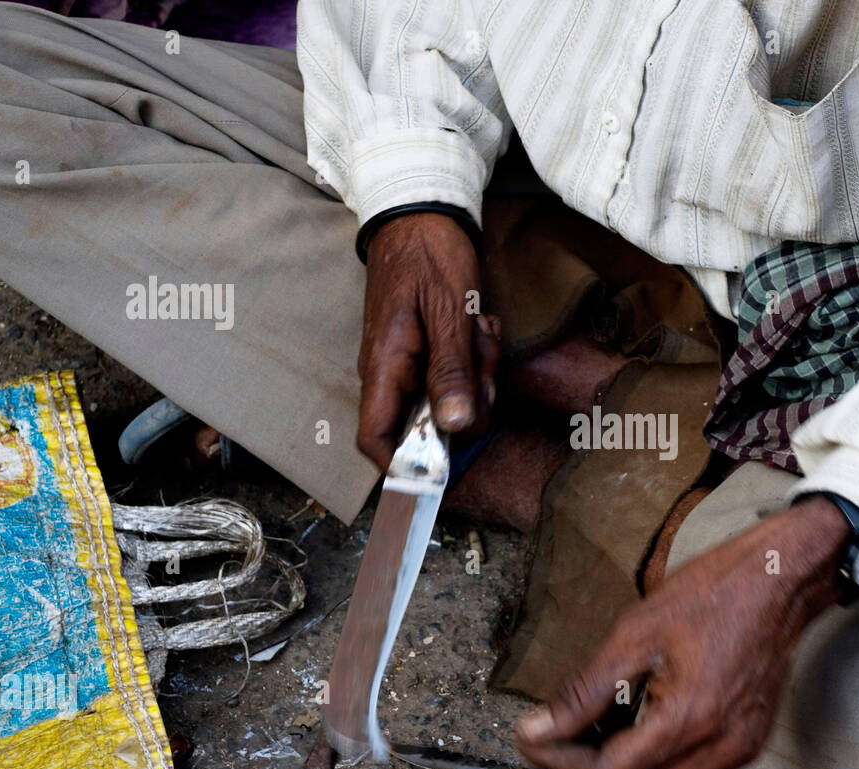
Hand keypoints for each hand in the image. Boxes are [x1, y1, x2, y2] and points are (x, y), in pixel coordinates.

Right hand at [358, 212, 500, 469]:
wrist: (423, 212)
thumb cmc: (429, 256)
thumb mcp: (448, 313)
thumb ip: (451, 371)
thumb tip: (453, 425)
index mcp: (384, 366)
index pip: (376, 439)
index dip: (406, 464)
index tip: (446, 466)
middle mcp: (391, 373)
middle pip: (429, 427)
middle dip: (469, 405)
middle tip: (483, 360)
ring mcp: (410, 364)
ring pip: (451, 401)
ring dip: (478, 374)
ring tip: (480, 331)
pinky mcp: (429, 353)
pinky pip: (458, 375)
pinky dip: (477, 358)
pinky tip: (479, 325)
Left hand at [515, 496, 850, 768]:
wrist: (780, 580)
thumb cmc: (717, 591)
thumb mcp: (635, 632)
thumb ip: (585, 690)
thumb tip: (542, 727)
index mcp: (692, 718)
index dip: (562, 759)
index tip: (534, 734)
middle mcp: (720, 747)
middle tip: (557, 736)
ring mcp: (737, 751)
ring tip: (591, 732)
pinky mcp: (744, 745)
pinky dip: (650, 768)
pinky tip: (631, 729)